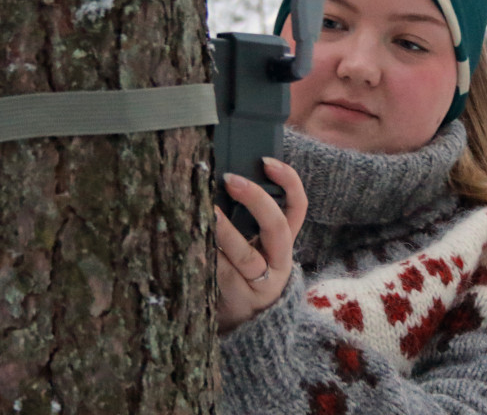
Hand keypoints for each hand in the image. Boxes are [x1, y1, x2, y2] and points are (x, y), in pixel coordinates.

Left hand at [215, 156, 307, 333]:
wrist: (244, 325)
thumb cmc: (243, 273)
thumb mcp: (254, 245)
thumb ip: (246, 219)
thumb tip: (218, 177)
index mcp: (283, 242)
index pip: (297, 207)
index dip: (288, 182)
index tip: (266, 161)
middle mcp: (278, 262)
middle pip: (278, 229)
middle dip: (257, 200)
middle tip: (231, 178)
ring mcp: (257, 284)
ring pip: (247, 257)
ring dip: (226, 232)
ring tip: (206, 210)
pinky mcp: (235, 298)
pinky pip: (220, 274)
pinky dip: (206, 255)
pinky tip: (189, 239)